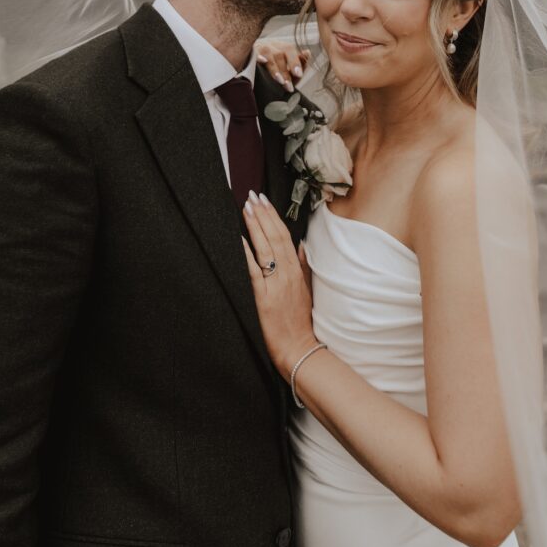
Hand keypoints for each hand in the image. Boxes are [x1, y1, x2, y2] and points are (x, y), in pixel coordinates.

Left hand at [241, 192, 317, 378]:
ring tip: (246, 208)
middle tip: (252, 196)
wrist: (300, 350)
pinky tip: (238, 240)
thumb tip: (302, 246)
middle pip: (275, 237)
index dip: (274, 217)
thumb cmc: (301, 323)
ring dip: (255, 226)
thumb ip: (305, 267)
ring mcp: (276, 285)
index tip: (264, 200)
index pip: (285, 236)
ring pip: (266, 249)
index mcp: (297, 271)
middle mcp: (287, 274)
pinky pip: (254, 272)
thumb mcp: (307, 291)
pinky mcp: (264, 299)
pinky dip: (246, 254)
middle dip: (262, 215)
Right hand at [255, 40, 311, 92]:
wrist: (251, 64)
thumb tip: (307, 52)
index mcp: (281, 47)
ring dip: (274, 68)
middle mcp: (270, 45)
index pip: (289, 50)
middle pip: (279, 54)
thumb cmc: (275, 68)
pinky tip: (261, 61)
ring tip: (279, 80)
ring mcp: (258, 49)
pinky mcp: (248, 54)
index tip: (299, 75)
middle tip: (288, 86)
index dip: (295, 62)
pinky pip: (252, 54)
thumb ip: (300, 62)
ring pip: (267, 53)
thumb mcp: (289, 67)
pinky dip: (258, 57)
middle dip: (285, 71)